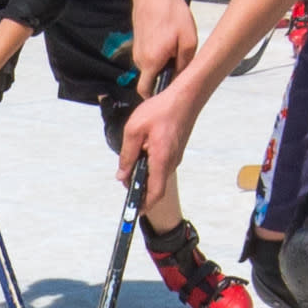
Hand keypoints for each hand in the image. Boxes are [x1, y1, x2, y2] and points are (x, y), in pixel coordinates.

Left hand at [114, 70, 199, 200]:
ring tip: (132, 162)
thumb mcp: (134, 130)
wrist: (185, 97)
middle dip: (140, 188)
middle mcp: (171, 162)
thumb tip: (122, 175)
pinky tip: (142, 150)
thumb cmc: (160, 110)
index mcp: (161, 160)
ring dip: (144, 174)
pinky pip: (161, 164)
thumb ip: (127, 155)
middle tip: (125, 180)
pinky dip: (150, 165)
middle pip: (155, 185)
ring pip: (158, 174)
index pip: (155, 192)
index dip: (145, 205)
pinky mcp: (176, 150)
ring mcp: (175, 157)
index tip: (134, 211)